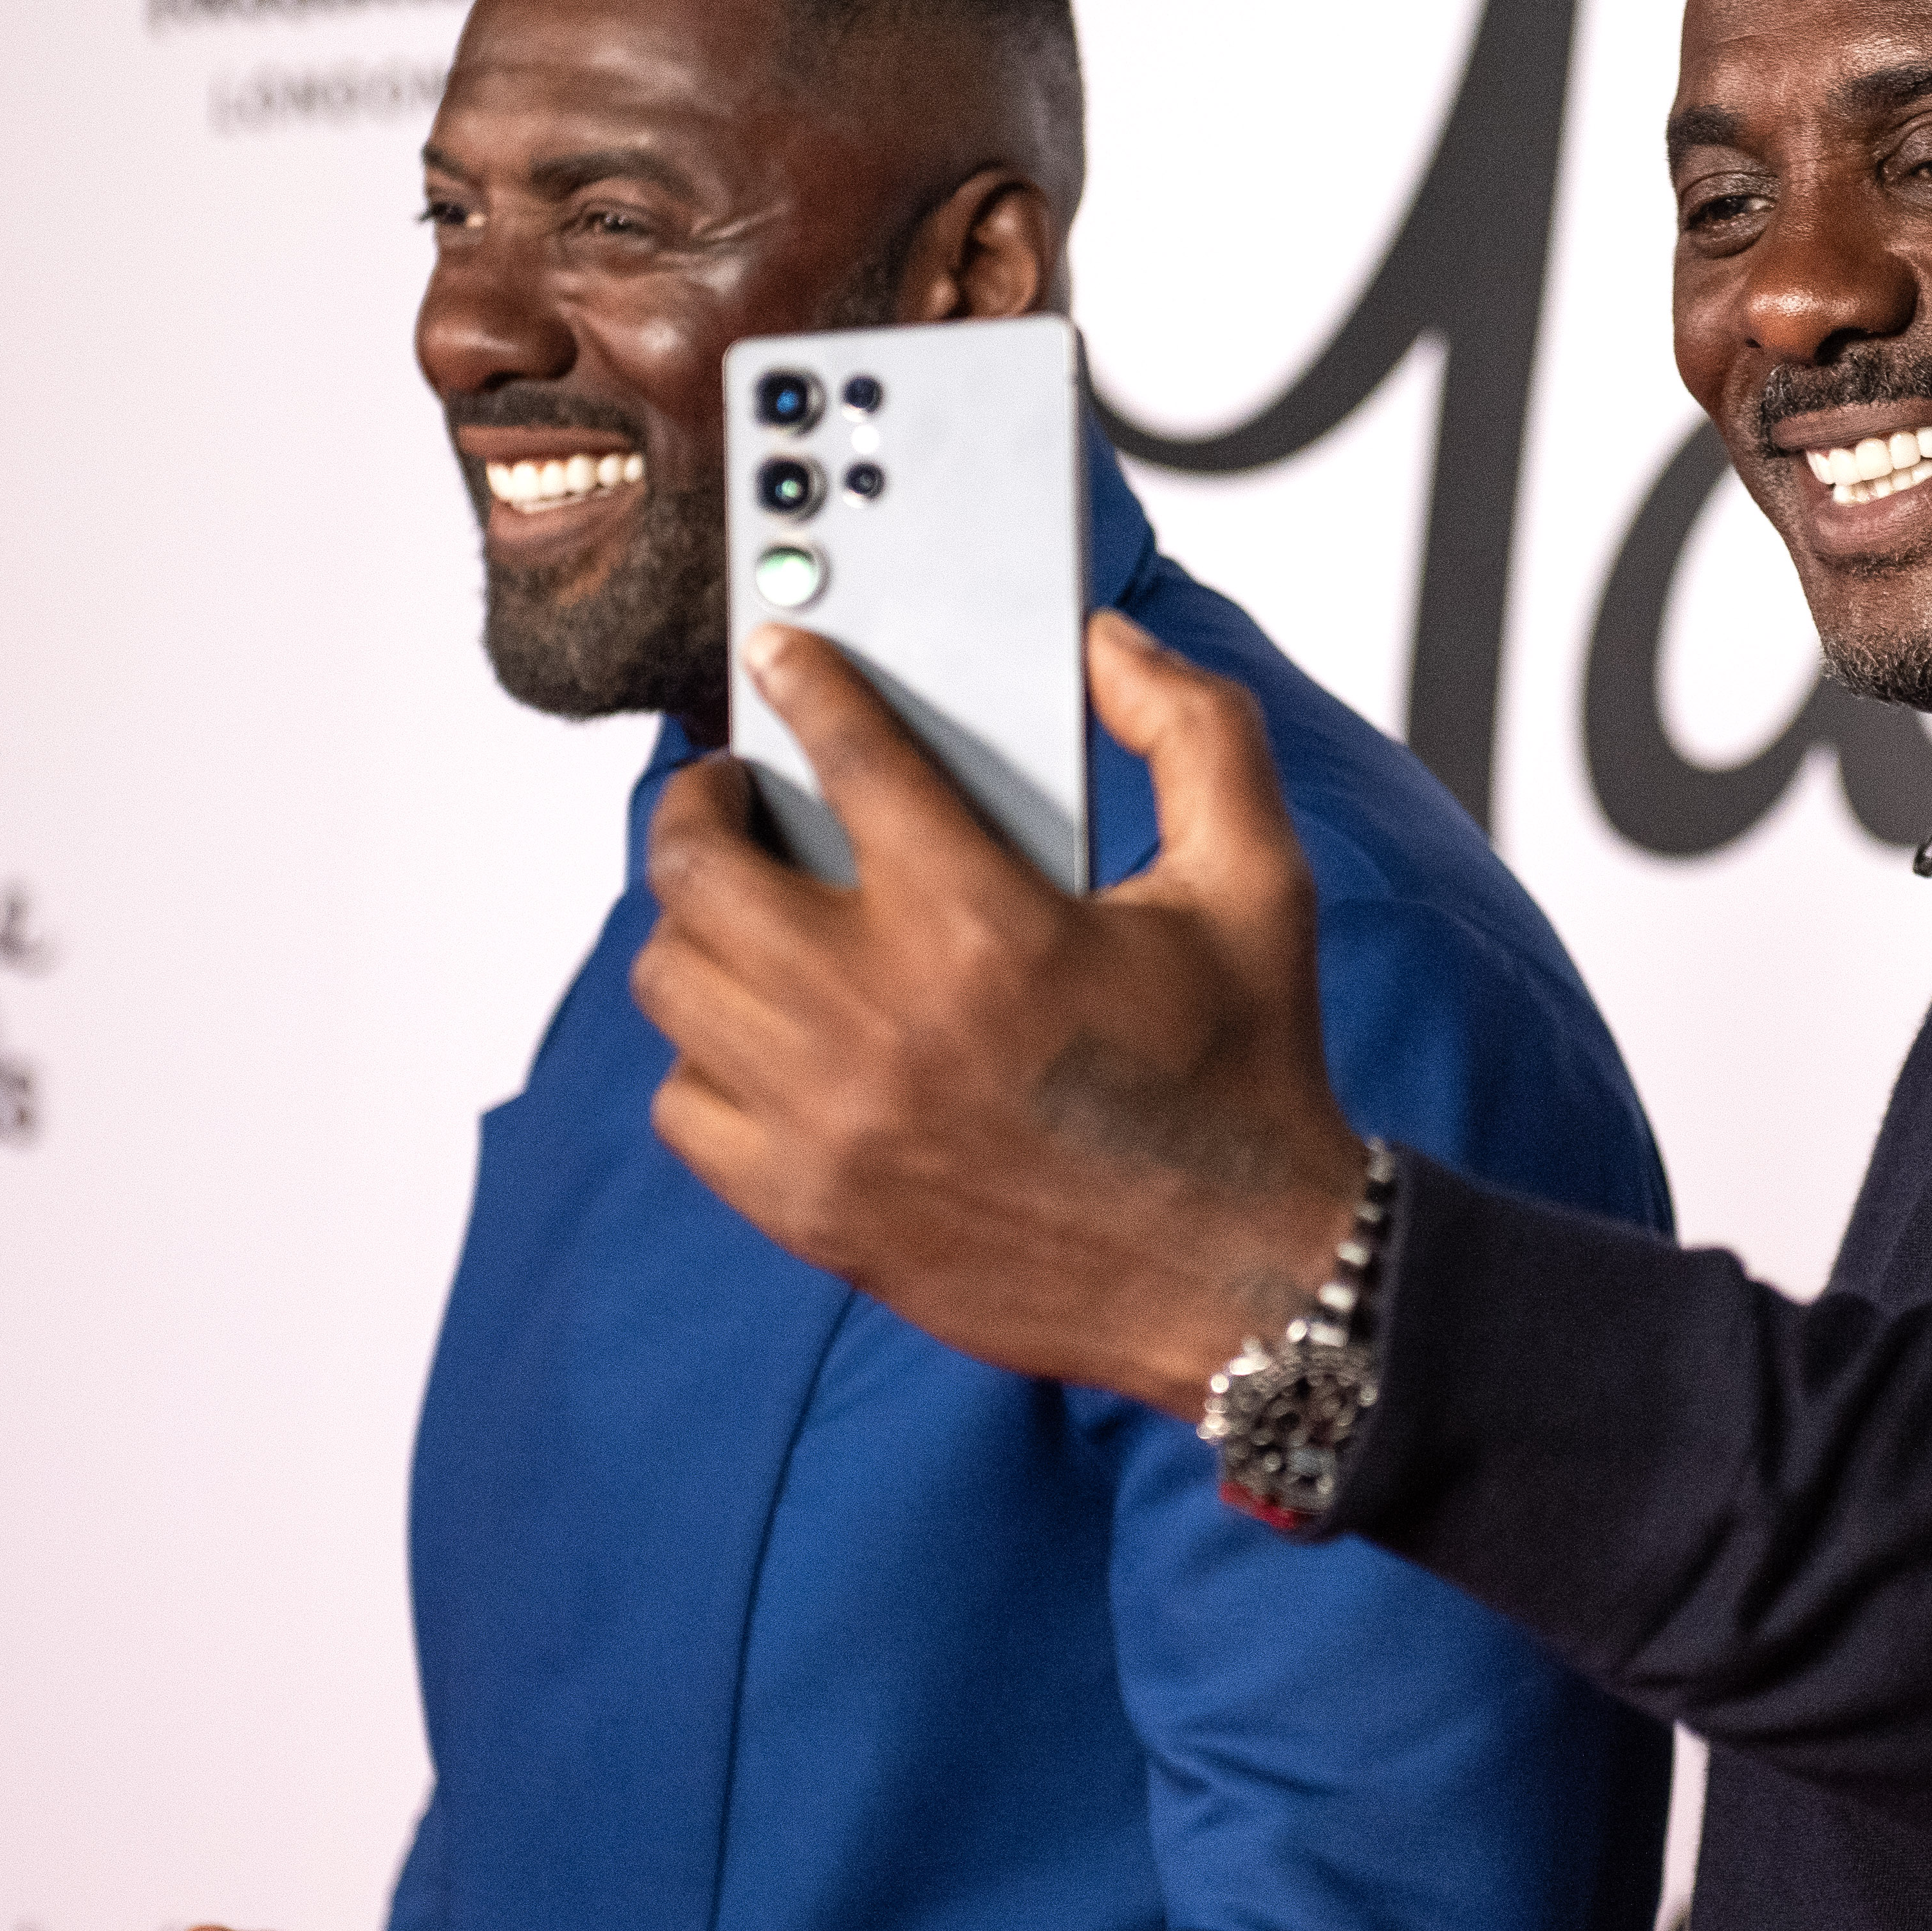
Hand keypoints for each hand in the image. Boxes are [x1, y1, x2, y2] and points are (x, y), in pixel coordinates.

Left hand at [633, 610, 1370, 1417]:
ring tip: (736, 903)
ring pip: (674, 981)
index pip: (849, 757)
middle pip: (703, 866)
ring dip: (692, 923)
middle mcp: (887, 1021)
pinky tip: (759, 1030)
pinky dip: (704, 1055)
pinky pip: (685, 1104)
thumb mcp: (1257, 879)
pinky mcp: (810, 1208)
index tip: (779, 656)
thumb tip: (1103, 649)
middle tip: (733, 790)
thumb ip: (1193, 731)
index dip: (802, 682)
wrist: (1243, 1281)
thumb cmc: (1245, 1076)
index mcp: (990, 927)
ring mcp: (832, 1124)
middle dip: (703, 801)